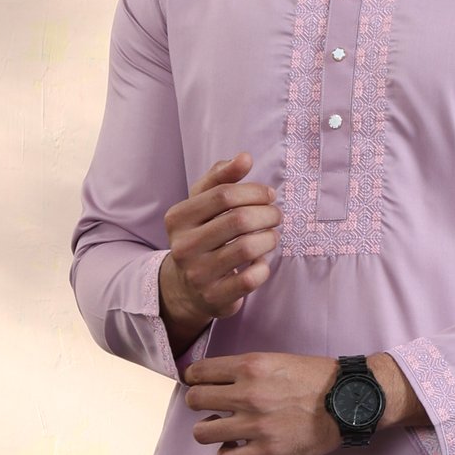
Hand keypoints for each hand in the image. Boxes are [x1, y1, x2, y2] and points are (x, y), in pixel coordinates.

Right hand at [162, 152, 279, 329]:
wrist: (185, 287)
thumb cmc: (201, 236)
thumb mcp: (201, 204)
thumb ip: (221, 177)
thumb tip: (245, 157)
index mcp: (178, 217)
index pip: (223, 194)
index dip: (254, 191)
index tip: (269, 195)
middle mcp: (183, 245)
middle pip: (239, 219)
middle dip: (267, 214)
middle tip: (276, 215)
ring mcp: (197, 273)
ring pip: (247, 247)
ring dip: (269, 238)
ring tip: (272, 236)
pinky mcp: (214, 297)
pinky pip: (251, 278)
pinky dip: (263, 267)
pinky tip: (261, 261)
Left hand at [183, 352, 342, 454]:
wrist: (348, 400)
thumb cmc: (318, 378)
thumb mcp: (279, 360)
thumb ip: (248, 369)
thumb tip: (222, 379)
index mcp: (250, 366)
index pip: (198, 372)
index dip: (193, 379)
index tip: (198, 384)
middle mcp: (247, 394)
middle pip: (194, 400)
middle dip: (198, 403)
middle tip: (211, 407)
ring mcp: (255, 424)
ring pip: (202, 432)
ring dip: (208, 430)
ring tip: (221, 428)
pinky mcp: (267, 450)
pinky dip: (226, 454)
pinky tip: (236, 447)